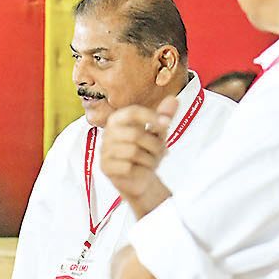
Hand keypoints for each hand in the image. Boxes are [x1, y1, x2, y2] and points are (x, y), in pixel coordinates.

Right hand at [100, 98, 178, 217]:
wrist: (140, 179)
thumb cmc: (147, 153)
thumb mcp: (159, 134)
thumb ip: (164, 117)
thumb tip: (174, 100)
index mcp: (118, 120)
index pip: (132, 112)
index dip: (151, 116)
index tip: (167, 124)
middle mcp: (108, 133)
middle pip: (135, 134)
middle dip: (154, 144)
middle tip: (162, 151)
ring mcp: (104, 151)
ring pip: (132, 151)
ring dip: (149, 158)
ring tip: (152, 161)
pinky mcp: (105, 167)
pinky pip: (126, 166)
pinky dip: (139, 170)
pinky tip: (141, 170)